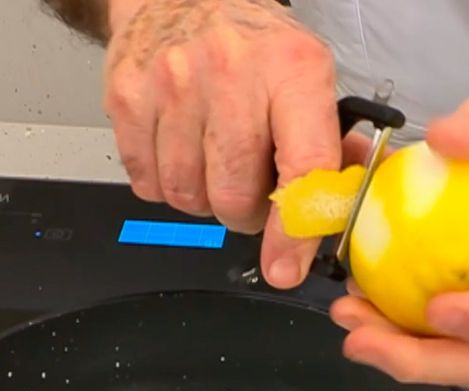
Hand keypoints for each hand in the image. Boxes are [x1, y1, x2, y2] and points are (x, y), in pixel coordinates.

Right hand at [104, 0, 341, 288]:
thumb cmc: (249, 43)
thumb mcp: (305, 76)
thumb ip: (329, 144)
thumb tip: (340, 204)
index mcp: (292, 69)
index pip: (303, 169)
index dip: (295, 231)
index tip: (286, 268)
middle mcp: (231, 73)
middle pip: (233, 197)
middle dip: (244, 215)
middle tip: (249, 191)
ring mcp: (173, 85)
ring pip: (187, 198)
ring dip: (203, 199)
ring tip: (212, 162)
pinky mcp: (128, 99)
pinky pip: (148, 185)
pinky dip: (165, 184)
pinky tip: (179, 150)